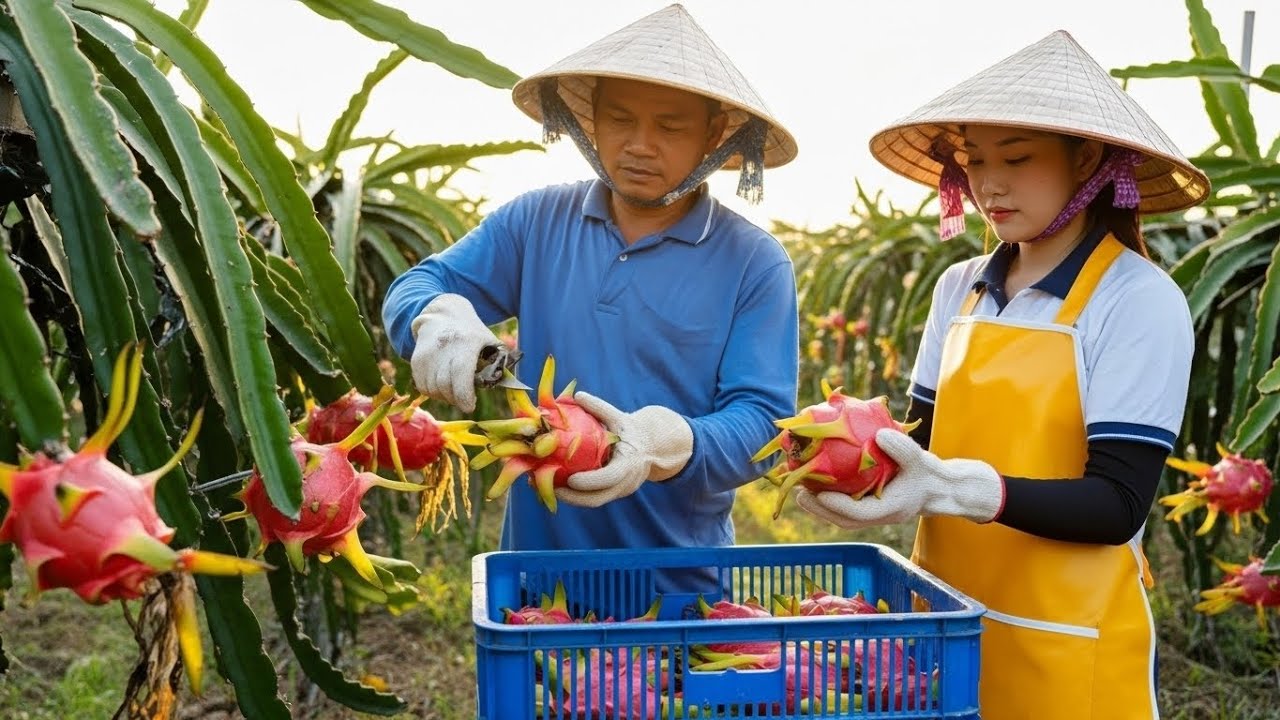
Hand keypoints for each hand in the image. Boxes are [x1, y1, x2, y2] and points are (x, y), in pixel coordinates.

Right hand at [409, 294, 499, 412]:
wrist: (442, 315)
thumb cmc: (472, 334)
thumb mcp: (489, 342)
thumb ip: (498, 364)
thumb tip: (513, 388)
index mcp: (466, 343)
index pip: (461, 374)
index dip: (464, 396)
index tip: (470, 406)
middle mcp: (443, 348)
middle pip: (445, 387)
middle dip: (456, 399)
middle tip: (464, 399)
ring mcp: (427, 354)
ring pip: (433, 390)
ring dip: (444, 396)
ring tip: (454, 389)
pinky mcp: (416, 360)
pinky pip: (422, 387)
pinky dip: (433, 392)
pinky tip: (442, 384)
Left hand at [556, 392, 693, 507]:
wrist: (653, 449)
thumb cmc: (633, 431)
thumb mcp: (620, 418)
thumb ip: (600, 408)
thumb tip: (577, 395)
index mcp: (629, 463)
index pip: (610, 477)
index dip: (589, 481)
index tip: (570, 479)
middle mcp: (625, 482)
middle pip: (597, 499)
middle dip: (571, 497)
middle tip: (548, 486)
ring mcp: (619, 491)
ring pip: (592, 501)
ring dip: (569, 498)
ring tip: (546, 487)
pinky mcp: (613, 494)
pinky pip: (593, 498)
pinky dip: (575, 495)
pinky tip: (556, 485)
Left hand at [795, 428, 1003, 529]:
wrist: (941, 488)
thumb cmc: (931, 475)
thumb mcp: (922, 460)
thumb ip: (903, 450)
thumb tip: (879, 435)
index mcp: (892, 509)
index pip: (861, 513)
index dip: (838, 506)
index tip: (820, 495)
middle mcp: (880, 515)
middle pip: (845, 519)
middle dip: (821, 510)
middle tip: (800, 493)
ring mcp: (875, 514)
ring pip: (843, 516)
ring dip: (820, 507)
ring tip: (801, 491)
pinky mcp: (871, 507)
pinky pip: (846, 506)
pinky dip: (830, 499)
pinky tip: (816, 484)